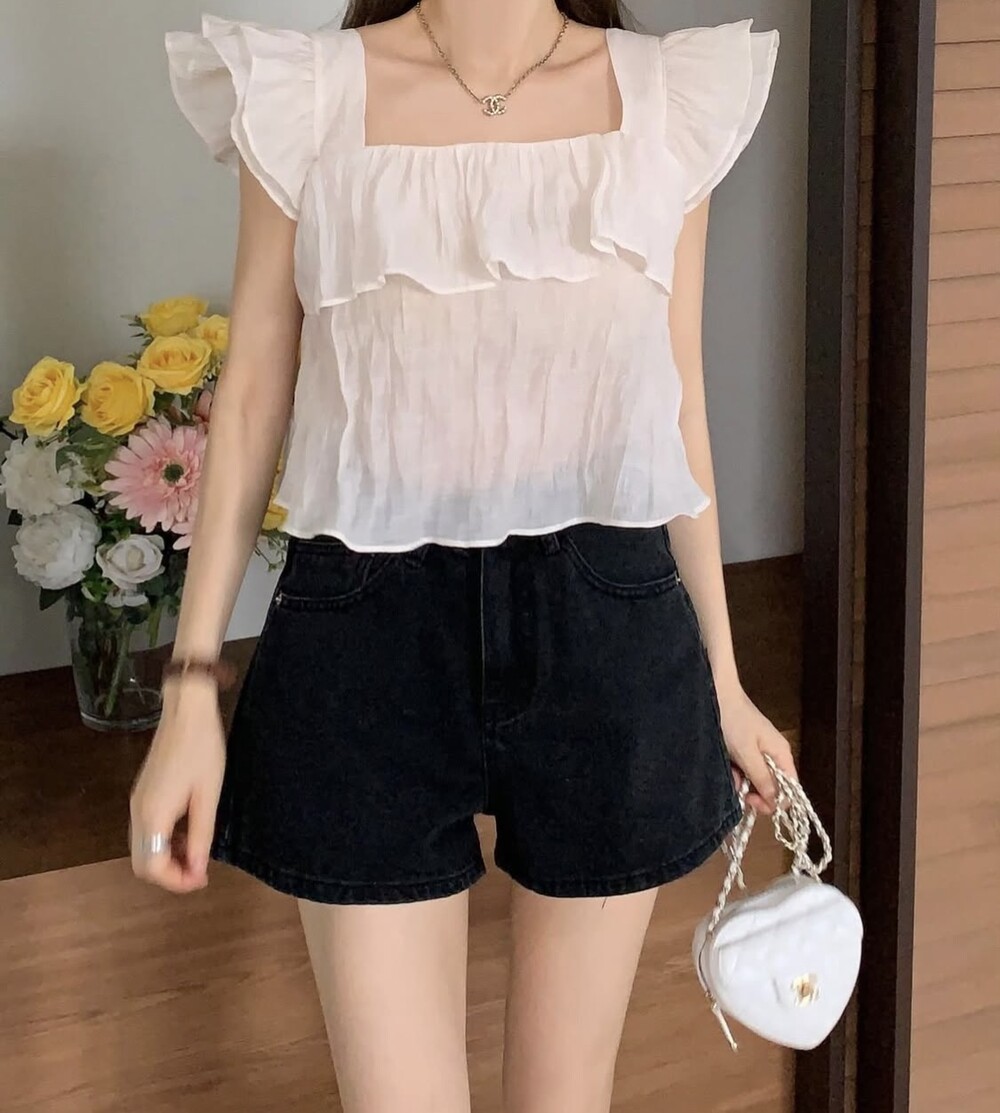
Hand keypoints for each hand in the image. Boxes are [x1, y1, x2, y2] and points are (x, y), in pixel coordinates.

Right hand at [129, 680, 225, 892]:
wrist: (187, 711)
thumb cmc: (202, 749)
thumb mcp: (208, 795)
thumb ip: (201, 835)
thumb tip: (197, 870)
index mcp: (153, 814)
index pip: (152, 867)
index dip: (176, 881)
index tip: (203, 880)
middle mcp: (138, 812)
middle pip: (142, 862)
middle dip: (170, 874)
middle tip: (200, 871)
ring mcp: (138, 802)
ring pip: (143, 848)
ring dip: (167, 858)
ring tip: (198, 853)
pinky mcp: (143, 793)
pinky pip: (147, 831)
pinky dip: (164, 841)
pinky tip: (189, 833)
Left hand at [715, 683, 796, 815]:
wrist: (714, 693)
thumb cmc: (733, 720)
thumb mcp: (747, 754)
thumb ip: (762, 778)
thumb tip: (775, 801)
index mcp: (782, 754)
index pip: (790, 789)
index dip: (774, 801)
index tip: (752, 801)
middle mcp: (774, 754)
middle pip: (772, 785)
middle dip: (753, 791)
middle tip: (737, 790)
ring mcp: (758, 751)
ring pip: (755, 778)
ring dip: (741, 782)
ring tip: (728, 772)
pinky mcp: (744, 748)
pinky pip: (743, 768)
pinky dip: (734, 771)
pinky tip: (725, 766)